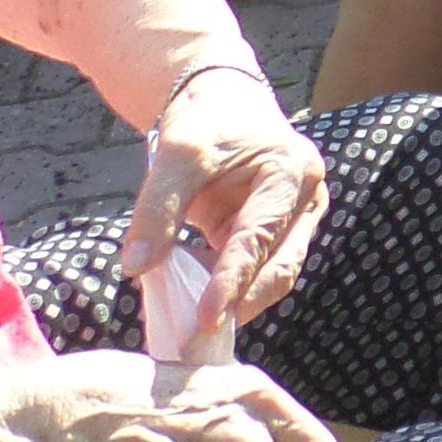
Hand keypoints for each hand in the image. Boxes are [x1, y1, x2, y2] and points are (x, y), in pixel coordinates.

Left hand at [118, 69, 324, 342]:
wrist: (221, 103)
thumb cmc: (206, 120)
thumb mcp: (177, 154)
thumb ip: (158, 210)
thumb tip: (135, 267)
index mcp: (291, 173)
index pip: (259, 239)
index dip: (232, 281)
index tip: (205, 319)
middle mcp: (306, 199)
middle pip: (279, 266)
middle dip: (241, 304)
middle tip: (199, 339)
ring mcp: (296, 219)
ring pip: (272, 274)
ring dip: (237, 302)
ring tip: (195, 330)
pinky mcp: (278, 233)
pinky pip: (257, 269)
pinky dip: (230, 289)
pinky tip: (199, 305)